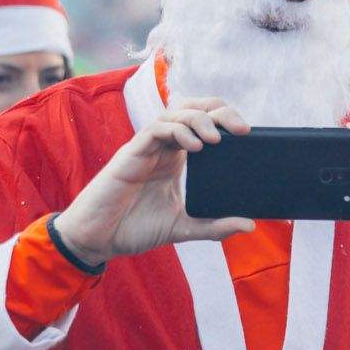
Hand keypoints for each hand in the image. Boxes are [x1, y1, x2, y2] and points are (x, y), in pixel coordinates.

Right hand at [50, 97, 254, 268]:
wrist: (99, 239)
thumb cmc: (134, 228)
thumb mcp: (183, 228)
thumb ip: (215, 226)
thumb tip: (250, 224)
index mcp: (176, 157)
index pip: (203, 123)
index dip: (224, 120)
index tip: (248, 135)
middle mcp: (163, 146)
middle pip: (192, 109)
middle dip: (218, 112)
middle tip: (241, 130)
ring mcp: (146, 147)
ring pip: (174, 113)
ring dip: (199, 120)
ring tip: (216, 139)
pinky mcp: (131, 154)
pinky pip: (155, 129)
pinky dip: (176, 132)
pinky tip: (194, 147)